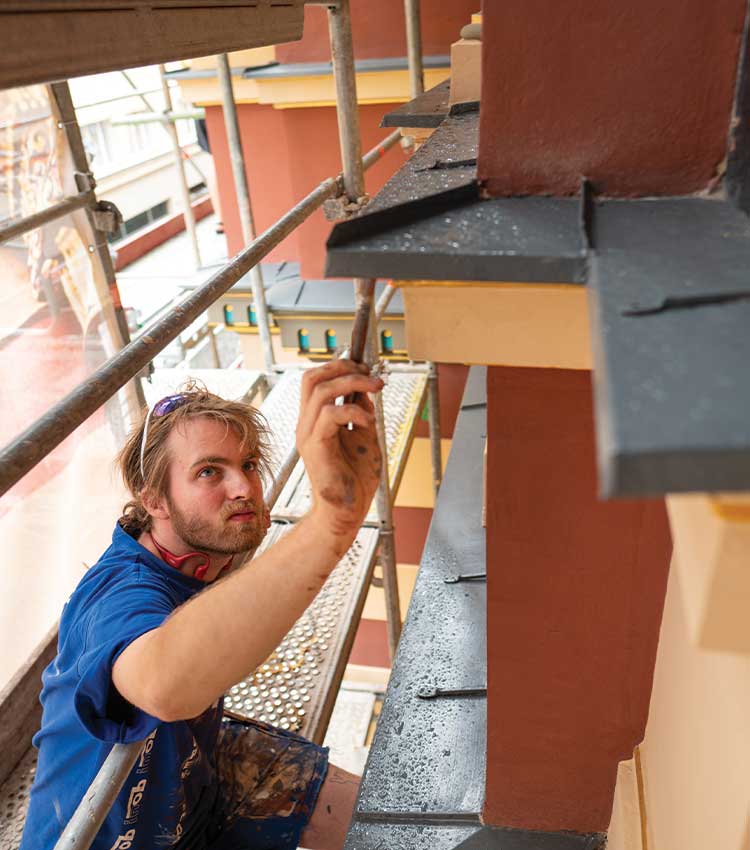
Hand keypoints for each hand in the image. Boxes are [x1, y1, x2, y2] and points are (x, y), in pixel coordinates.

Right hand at [296, 360, 383, 542]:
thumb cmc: (354, 479)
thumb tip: (366, 389)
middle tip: (369, 372)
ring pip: (320, 391)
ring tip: (375, 388)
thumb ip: (362, 412)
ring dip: (352, 383)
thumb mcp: (364, 436)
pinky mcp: (315, 447)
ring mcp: (308, 434)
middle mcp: (307, 424)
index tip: (366, 368)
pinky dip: (353, 411)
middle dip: (342, 367)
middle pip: (312, 378)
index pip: (317, 380)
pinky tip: (368, 420)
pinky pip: (329, 416)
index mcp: (315, 420)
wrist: (347, 511)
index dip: (340, 366)